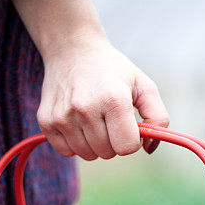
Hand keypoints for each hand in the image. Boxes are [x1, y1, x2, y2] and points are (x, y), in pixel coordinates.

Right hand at [37, 34, 168, 159]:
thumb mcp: (144, 86)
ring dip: (94, 143)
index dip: (132, 139)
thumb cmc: (113, 71)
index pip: (127, 147)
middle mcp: (85, 109)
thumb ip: (158, 118)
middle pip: (108, 153)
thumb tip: (150, 148)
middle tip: (109, 117)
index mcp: (114, 100)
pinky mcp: (46, 121)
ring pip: (87, 155)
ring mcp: (63, 116)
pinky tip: (77, 121)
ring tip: (93, 116)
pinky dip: (75, 142)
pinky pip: (67, 151)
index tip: (128, 123)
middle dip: (114, 140)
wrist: (72, 49)